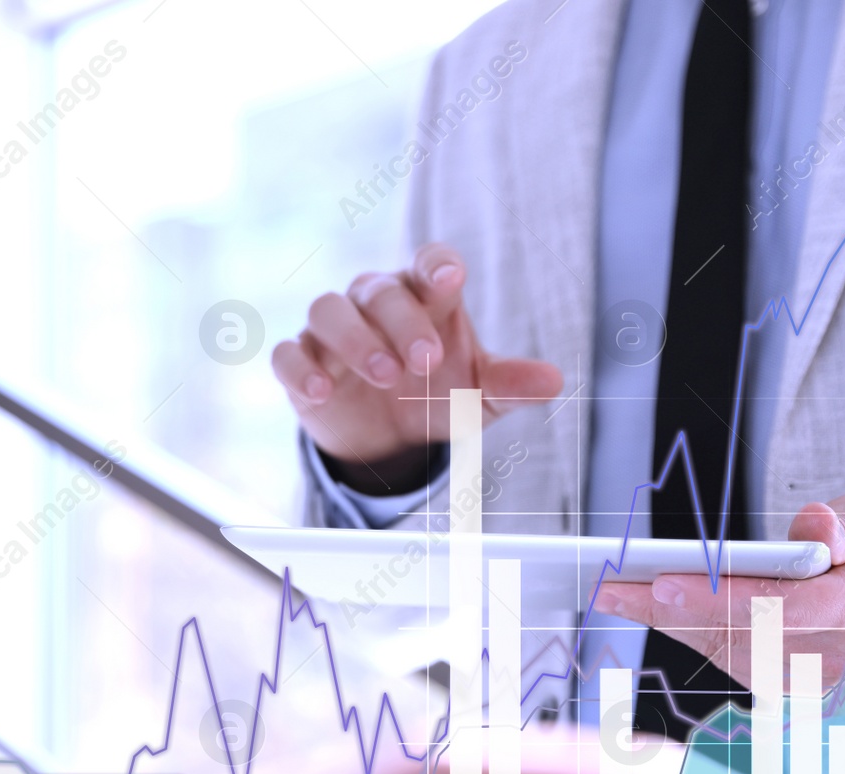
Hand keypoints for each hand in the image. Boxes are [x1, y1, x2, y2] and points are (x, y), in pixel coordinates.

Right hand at [272, 243, 562, 492]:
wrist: (390, 439)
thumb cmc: (439, 395)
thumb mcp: (480, 396)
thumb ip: (511, 384)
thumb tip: (555, 381)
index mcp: (424, 297)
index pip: (428, 262)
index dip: (436, 266)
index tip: (449, 278)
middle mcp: (375, 303)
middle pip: (379, 292)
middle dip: (402, 322)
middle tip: (425, 362)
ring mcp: (333, 332)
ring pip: (328, 311)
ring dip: (355, 340)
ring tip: (384, 375)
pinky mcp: (303, 363)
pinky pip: (288, 353)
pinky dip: (300, 368)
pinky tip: (320, 392)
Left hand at [593, 493, 844, 689]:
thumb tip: (811, 530)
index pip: (782, 612)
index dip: (719, 600)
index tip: (666, 583)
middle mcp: (833, 658)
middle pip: (737, 635)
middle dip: (671, 610)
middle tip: (613, 587)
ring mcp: (808, 681)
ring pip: (723, 650)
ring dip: (666, 622)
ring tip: (611, 592)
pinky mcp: (787, 687)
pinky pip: (726, 657)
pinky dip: (684, 630)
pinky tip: (643, 606)